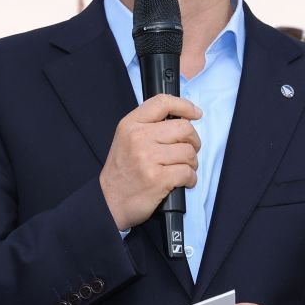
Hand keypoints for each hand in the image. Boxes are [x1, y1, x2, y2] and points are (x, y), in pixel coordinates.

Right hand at [99, 94, 202, 230]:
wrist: (109, 202)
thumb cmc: (121, 172)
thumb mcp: (125, 139)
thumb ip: (148, 125)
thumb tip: (182, 118)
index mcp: (130, 125)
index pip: (162, 103)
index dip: (184, 106)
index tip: (195, 113)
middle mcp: (138, 138)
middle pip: (184, 128)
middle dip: (193, 141)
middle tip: (187, 151)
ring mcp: (148, 158)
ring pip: (188, 152)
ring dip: (191, 163)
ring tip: (181, 169)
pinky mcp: (158, 179)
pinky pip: (188, 172)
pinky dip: (190, 179)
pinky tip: (182, 182)